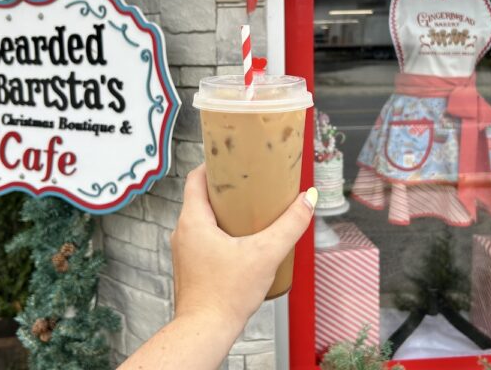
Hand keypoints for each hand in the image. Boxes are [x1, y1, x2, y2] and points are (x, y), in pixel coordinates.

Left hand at [171, 164, 316, 330]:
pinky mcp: (191, 266)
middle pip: (201, 197)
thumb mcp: (265, 254)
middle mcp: (183, 232)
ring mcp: (185, 250)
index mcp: (193, 220)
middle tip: (250, 184)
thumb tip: (308, 200)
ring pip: (202, 219)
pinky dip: (220, 232)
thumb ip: (290, 225)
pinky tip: (242, 241)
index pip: (196, 178)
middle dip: (225, 189)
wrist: (205, 330)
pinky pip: (203, 238)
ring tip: (250, 210)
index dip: (214, 165)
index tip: (233, 160)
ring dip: (223, 212)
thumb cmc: (225, 295)